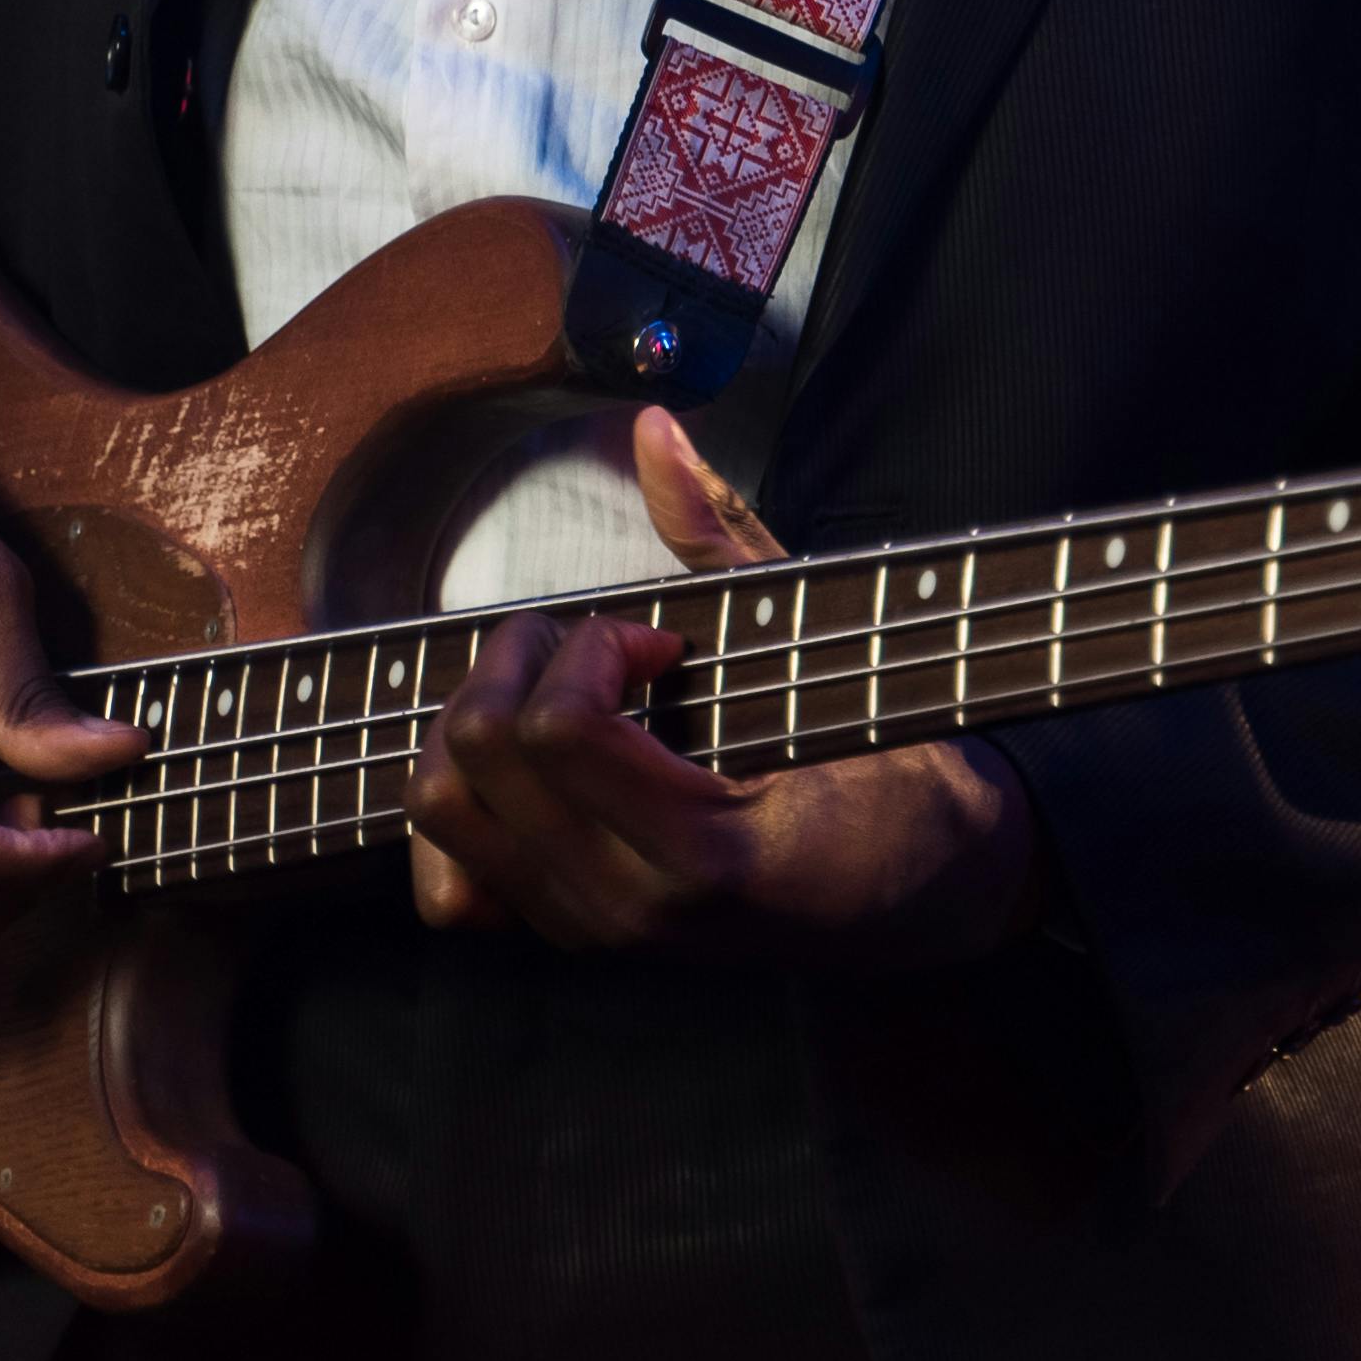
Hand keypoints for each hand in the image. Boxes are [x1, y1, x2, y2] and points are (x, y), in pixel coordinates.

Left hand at [404, 410, 1043, 964]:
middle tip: (591, 646)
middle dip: (518, 665)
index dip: (594, 648)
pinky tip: (528, 761)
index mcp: (703, 853)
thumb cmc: (889, 770)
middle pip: (474, 761)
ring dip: (476, 722)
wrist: (922, 892)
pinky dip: (466, 806)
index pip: (558, 733)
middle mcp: (625, 907)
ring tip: (554, 692)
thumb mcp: (826, 648)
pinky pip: (448, 886)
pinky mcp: (565, 933)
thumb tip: (651, 428)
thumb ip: (722, 536)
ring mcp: (587, 931)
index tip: (658, 640)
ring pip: (437, 810)